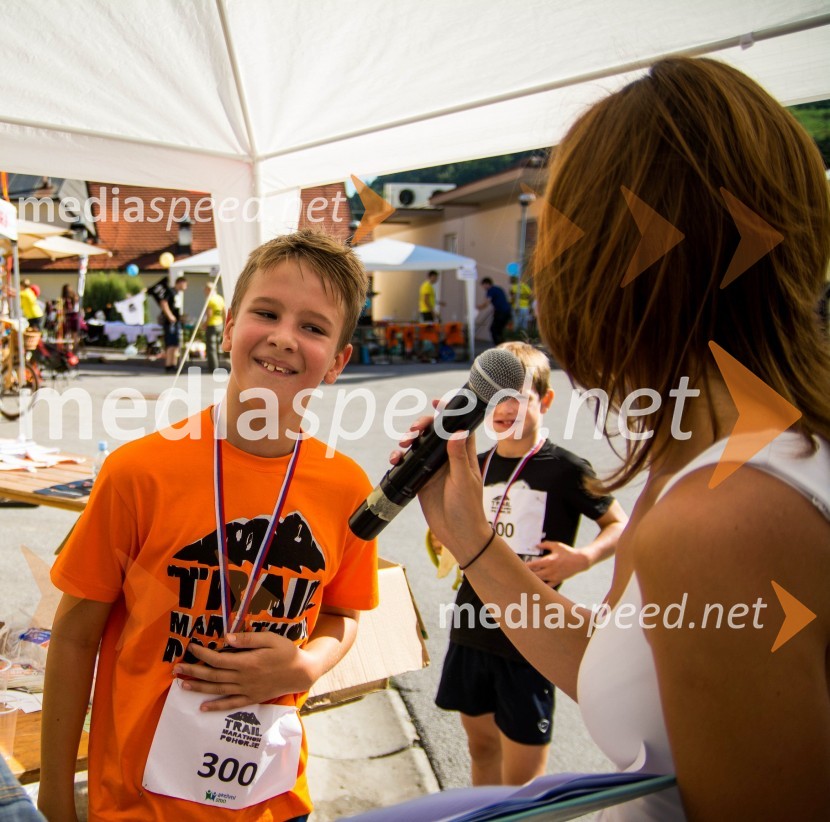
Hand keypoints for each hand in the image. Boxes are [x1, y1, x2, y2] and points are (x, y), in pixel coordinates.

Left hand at [173, 631, 314, 710]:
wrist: (301, 673)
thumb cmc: (287, 652)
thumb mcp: (271, 639)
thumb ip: (248, 639)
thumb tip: (227, 638)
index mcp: (247, 662)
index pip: (218, 659)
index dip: (203, 654)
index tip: (191, 647)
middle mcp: (244, 678)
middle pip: (213, 676)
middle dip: (193, 672)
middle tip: (176, 669)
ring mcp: (247, 690)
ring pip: (218, 691)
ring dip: (199, 688)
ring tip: (182, 685)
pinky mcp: (251, 698)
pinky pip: (231, 704)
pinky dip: (216, 706)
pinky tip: (203, 707)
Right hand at [391, 402, 490, 563]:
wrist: (458, 535)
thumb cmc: (468, 508)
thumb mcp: (463, 481)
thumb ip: (458, 457)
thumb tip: (456, 431)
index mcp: (463, 454)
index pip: (458, 426)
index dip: (449, 412)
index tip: (437, 403)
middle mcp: (448, 458)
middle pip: (434, 433)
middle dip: (422, 425)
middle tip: (414, 430)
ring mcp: (433, 469)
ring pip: (418, 446)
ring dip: (408, 440)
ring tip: (403, 444)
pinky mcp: (420, 480)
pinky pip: (407, 464)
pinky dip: (399, 458)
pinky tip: (395, 460)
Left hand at [525, 542, 589, 585]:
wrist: (580, 561)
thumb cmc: (568, 552)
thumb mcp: (556, 545)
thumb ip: (545, 544)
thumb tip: (537, 545)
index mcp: (549, 561)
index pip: (533, 565)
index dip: (525, 566)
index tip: (519, 566)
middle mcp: (550, 570)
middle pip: (534, 575)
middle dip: (527, 574)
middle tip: (519, 574)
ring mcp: (554, 577)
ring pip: (540, 581)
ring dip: (533, 580)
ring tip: (525, 579)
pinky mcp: (558, 580)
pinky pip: (548, 586)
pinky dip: (542, 586)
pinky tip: (536, 586)